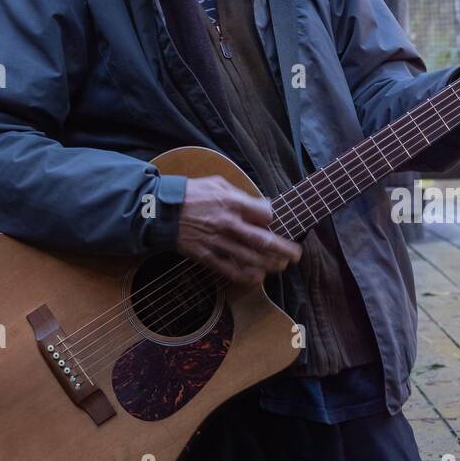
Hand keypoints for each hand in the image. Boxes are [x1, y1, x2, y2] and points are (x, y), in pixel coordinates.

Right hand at [176, 174, 302, 284]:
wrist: (163, 210)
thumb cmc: (191, 193)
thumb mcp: (217, 183)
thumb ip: (241, 194)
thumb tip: (263, 204)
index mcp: (232, 202)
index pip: (264, 214)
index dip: (273, 219)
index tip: (274, 221)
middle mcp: (228, 224)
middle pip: (263, 240)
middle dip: (284, 249)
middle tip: (297, 255)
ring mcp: (217, 242)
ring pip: (250, 258)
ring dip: (270, 264)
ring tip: (282, 266)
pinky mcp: (207, 255)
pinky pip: (230, 269)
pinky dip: (246, 275)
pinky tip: (258, 277)